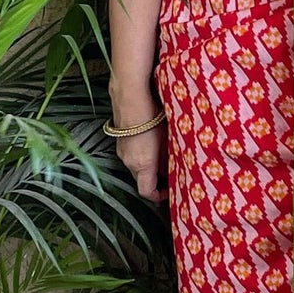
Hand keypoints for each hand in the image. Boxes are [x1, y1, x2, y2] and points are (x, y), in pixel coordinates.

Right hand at [109, 84, 168, 203]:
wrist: (130, 96)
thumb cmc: (153, 118)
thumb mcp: (168, 140)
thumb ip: (169, 158)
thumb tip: (174, 170)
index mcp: (142, 165)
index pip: (146, 191)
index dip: (158, 196)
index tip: (169, 192)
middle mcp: (128, 161)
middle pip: (140, 179)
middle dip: (154, 180)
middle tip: (170, 175)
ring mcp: (121, 149)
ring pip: (135, 165)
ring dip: (147, 166)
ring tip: (162, 158)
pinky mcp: (119, 138)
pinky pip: (130, 153)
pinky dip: (140, 154)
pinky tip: (150, 143)